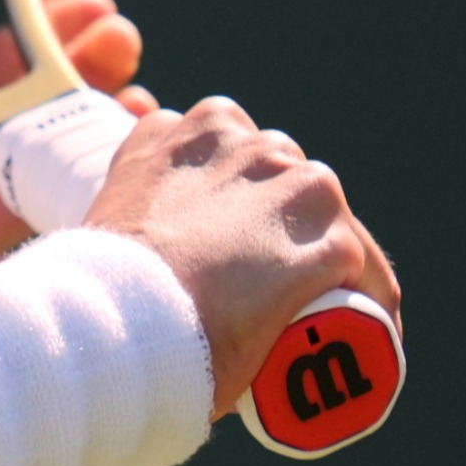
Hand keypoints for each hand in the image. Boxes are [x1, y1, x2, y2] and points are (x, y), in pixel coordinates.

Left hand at [0, 0, 151, 359]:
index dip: (29, 46)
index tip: (92, 15)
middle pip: (19, 132)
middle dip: (85, 101)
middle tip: (132, 76)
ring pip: (29, 202)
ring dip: (85, 174)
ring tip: (132, 147)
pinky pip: (3, 278)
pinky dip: (53, 255)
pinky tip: (95, 234)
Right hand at [81, 96, 400, 416]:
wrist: (111, 324)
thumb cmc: (97, 288)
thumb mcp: (108, 212)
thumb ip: (130, 197)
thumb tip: (134, 229)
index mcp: (188, 129)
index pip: (239, 156)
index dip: (238, 203)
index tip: (231, 245)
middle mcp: (247, 142)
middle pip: (289, 183)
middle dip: (283, 227)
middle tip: (264, 287)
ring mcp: (293, 189)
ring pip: (332, 222)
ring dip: (329, 260)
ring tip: (315, 314)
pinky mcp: (329, 244)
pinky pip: (368, 276)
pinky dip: (369, 307)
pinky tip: (363, 337)